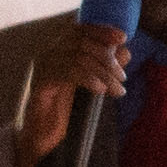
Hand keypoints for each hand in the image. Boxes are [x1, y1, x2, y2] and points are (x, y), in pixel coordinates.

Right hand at [16, 16, 136, 166]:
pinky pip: (68, 72)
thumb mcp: (91, 84)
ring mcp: (42, 66)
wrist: (42, 137)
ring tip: (116, 89)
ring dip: (103, 72)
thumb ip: (107, 67)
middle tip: (122, 77)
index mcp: (59, 50)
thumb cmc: (66, 111)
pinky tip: (100, 90)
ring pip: (78, 57)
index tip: (123, 38)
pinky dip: (88, 78)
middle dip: (107, 58)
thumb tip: (126, 52)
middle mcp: (48, 53)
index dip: (103, 30)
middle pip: (82, 42)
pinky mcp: (40, 82)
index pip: (81, 29)